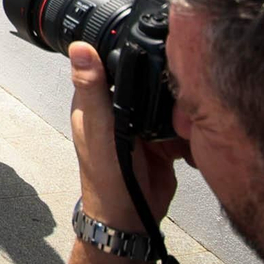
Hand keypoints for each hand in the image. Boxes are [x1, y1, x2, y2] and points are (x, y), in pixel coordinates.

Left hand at [67, 42, 187, 230]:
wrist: (130, 216)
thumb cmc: (105, 174)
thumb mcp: (99, 126)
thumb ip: (92, 88)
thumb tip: (78, 47)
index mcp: (94, 100)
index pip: (109, 63)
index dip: (126, 53)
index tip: (148, 49)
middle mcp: (116, 108)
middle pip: (144, 81)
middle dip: (161, 85)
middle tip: (171, 98)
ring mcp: (138, 124)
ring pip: (164, 103)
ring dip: (176, 111)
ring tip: (174, 126)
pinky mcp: (159, 140)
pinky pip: (178, 126)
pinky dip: (185, 132)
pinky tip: (183, 140)